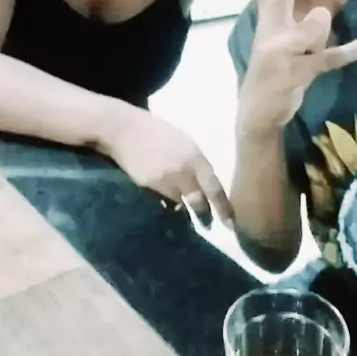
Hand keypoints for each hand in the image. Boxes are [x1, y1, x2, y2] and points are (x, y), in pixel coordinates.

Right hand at [98, 103, 232, 225]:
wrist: (125, 130)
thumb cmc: (158, 132)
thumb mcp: (185, 143)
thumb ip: (196, 164)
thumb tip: (203, 185)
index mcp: (195, 158)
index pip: (214, 189)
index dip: (223, 208)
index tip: (231, 225)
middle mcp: (183, 172)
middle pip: (198, 202)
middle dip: (204, 214)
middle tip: (208, 223)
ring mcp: (164, 182)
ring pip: (180, 203)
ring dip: (183, 206)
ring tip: (184, 206)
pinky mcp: (148, 188)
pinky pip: (162, 201)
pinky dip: (166, 201)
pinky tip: (164, 195)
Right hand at [237, 0, 356, 136]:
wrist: (257, 112)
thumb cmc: (274, 72)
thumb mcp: (289, 45)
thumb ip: (305, 26)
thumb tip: (321, 12)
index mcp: (269, 17)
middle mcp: (272, 27)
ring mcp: (282, 50)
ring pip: (308, 28)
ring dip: (314, 31)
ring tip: (311, 42)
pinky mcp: (295, 72)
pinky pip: (325, 59)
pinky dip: (346, 52)